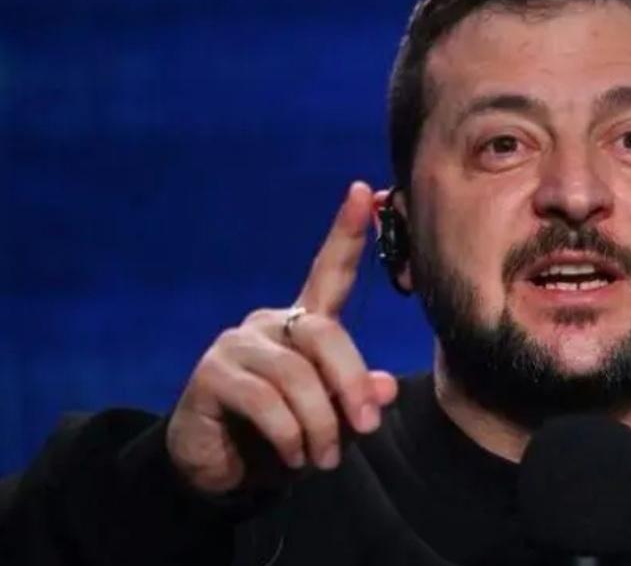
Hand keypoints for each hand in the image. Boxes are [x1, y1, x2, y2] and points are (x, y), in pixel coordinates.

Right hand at [166, 182, 398, 493]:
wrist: (225, 472)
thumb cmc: (286, 436)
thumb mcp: (333, 421)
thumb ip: (357, 400)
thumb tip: (384, 389)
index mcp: (303, 324)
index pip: (328, 271)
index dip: (347, 233)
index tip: (365, 192)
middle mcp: (270, 323)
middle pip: (325, 334)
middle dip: (351, 385)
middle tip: (365, 429)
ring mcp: (237, 344)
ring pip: (297, 375)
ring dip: (319, 424)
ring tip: (323, 458)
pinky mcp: (212, 374)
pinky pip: (266, 401)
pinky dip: (289, 434)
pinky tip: (292, 456)